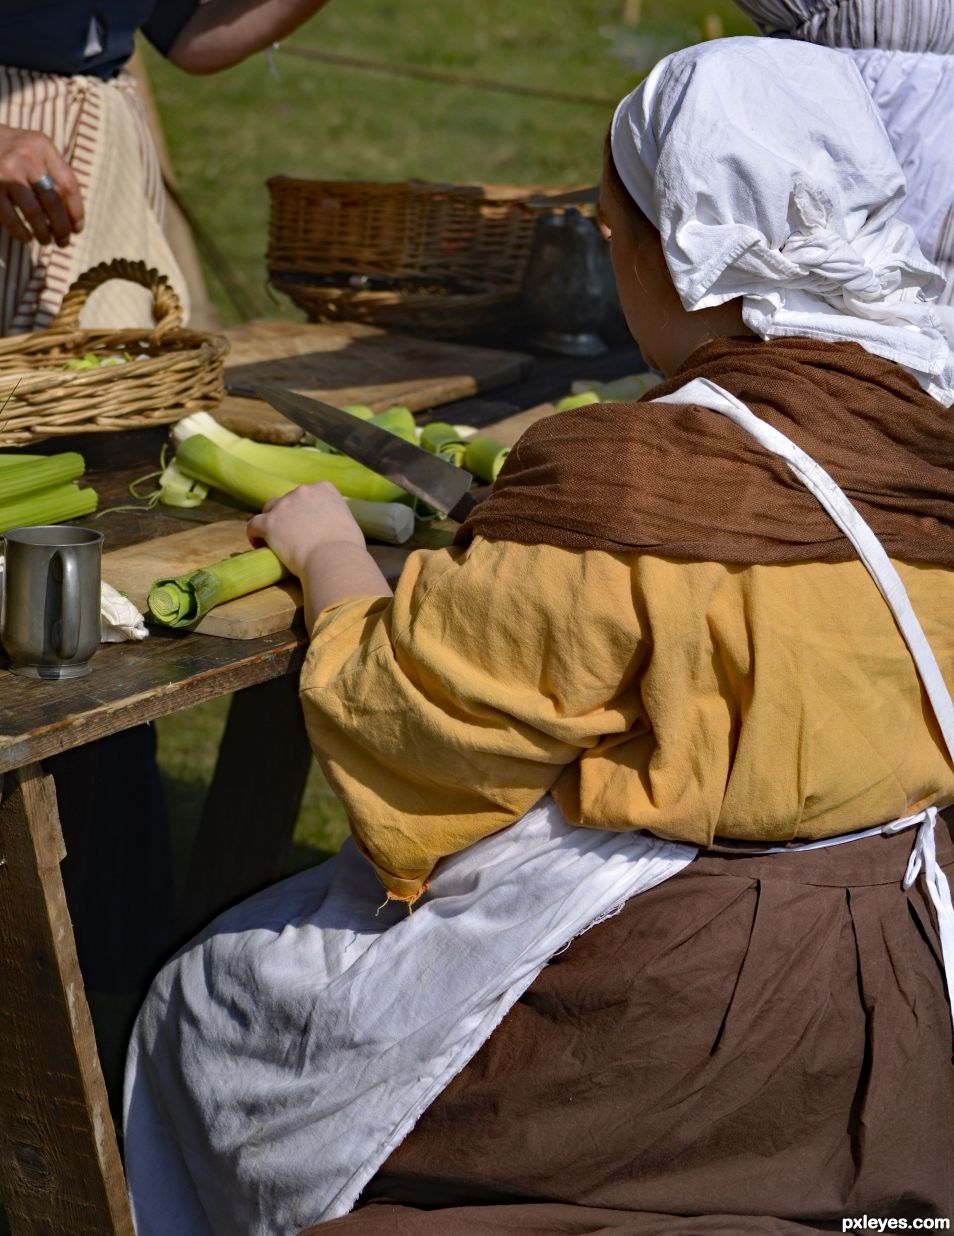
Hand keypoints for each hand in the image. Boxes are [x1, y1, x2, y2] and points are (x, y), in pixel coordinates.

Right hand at [0, 125, 83, 246]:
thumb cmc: (12, 150)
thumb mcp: (35, 150)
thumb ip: (54, 173)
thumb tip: (72, 218)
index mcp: (41, 146)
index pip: (68, 184)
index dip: (76, 211)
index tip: (77, 228)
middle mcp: (26, 158)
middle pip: (54, 202)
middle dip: (62, 227)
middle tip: (64, 242)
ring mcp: (7, 173)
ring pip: (35, 214)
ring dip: (44, 234)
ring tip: (46, 241)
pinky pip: (11, 218)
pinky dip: (21, 233)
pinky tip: (27, 238)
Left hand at [246, 482, 363, 576]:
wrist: (334, 559)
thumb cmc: (348, 548)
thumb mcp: (349, 523)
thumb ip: (337, 518)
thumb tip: (334, 528)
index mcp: (325, 489)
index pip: (311, 493)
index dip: (306, 508)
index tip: (308, 524)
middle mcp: (303, 491)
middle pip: (288, 499)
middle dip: (289, 514)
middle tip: (293, 535)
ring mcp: (284, 505)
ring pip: (269, 509)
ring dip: (272, 522)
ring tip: (274, 540)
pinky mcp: (269, 523)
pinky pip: (254, 525)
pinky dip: (255, 535)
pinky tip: (260, 546)